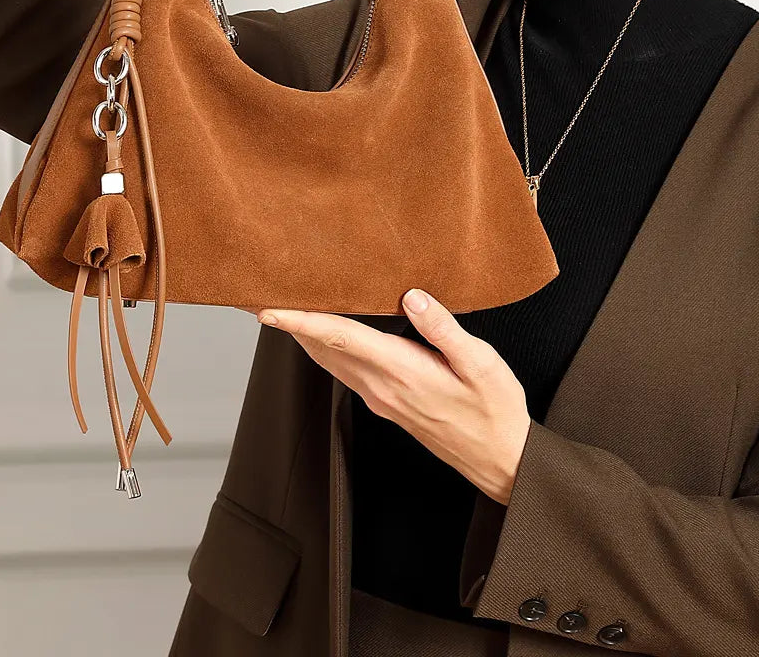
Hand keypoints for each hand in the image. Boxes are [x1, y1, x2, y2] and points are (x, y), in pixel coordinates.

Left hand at [256, 289, 531, 504]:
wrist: (501, 461)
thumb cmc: (495, 410)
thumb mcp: (481, 363)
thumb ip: (443, 329)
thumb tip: (412, 297)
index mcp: (401, 372)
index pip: (340, 339)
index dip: (301, 321)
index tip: (268, 309)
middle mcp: (381, 387)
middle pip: (322, 349)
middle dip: (288, 323)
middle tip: (257, 297)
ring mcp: (381, 398)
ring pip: (329, 361)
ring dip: (301, 336)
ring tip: (280, 309)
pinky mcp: (387, 403)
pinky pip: (344, 370)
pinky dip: (324, 347)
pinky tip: (323, 333)